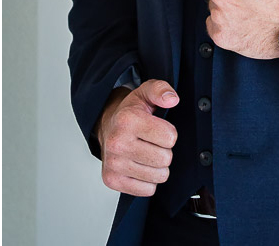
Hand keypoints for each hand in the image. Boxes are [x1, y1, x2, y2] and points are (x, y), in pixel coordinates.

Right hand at [95, 79, 177, 196]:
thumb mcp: (145, 93)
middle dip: (163, 151)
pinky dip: (147, 180)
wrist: (106, 127)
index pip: (170, 137)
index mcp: (127, 120)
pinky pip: (148, 190)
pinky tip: (137, 166)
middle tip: (149, 142)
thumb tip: (172, 99)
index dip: (168, 133)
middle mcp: (117, 142)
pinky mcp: (112, 180)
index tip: (155, 128)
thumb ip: (161, 90)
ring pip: (159, 176)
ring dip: (156, 167)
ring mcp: (113, 164)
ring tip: (144, 153)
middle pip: (165, 159)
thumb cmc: (130, 113)